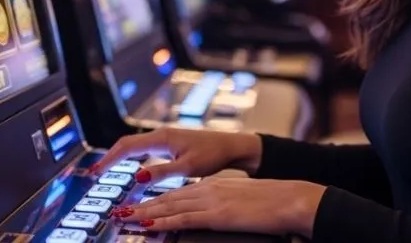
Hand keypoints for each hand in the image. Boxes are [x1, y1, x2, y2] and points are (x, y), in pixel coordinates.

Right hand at [90, 128, 262, 182]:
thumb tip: (138, 176)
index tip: (95, 172)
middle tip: (94, 172)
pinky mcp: (171, 143)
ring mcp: (165, 138)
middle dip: (110, 157)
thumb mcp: (187, 167)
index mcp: (162, 138)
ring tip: (106, 170)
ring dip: (120, 156)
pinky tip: (130, 166)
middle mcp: (161, 135)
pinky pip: (144, 148)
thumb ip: (162, 172)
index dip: (109, 159)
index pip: (127, 147)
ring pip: (135, 145)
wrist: (231, 146)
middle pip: (127, 143)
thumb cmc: (213, 155)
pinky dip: (132, 156)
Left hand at [113, 177, 325, 237]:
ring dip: (145, 212)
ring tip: (125, 217)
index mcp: (215, 186)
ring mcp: (211, 200)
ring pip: (170, 206)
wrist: (289, 198)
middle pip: (169, 198)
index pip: (179, 193)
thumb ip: (224, 204)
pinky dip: (163, 220)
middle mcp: (209, 189)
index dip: (157, 200)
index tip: (139, 206)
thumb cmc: (272, 202)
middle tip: (121, 211)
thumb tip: (215, 213)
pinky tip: (149, 224)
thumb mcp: (242, 201)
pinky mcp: (216, 214)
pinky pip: (183, 218)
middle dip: (142, 205)